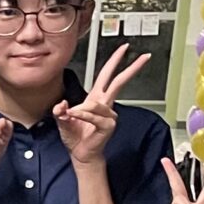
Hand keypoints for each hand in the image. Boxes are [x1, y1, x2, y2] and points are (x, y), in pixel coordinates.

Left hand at [52, 46, 149, 165]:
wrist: (80, 154)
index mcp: (95, 98)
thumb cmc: (75, 137)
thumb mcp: (62, 120)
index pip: (107, 75)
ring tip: (70, 116)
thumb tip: (62, 104)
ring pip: (95, 104)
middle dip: (131, 69)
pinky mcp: (108, 125)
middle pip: (119, 82)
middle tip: (143, 56)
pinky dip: (83, 115)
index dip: (115, 61)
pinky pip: (93, 116)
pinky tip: (75, 116)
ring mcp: (108, 115)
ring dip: (81, 110)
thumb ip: (60, 111)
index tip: (124, 48)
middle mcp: (105, 105)